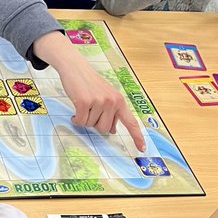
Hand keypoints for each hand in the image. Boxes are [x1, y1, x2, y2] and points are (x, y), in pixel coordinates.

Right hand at [33, 31, 144, 150]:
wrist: (76, 68)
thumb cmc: (90, 84)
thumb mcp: (106, 96)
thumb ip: (112, 113)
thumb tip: (112, 131)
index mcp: (120, 101)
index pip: (131, 122)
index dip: (137, 136)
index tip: (141, 148)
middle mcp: (112, 101)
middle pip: (105, 129)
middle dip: (95, 123)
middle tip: (91, 110)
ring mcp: (99, 102)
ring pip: (91, 125)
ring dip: (84, 118)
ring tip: (83, 104)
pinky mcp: (84, 102)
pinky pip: (80, 122)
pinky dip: (76, 118)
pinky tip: (75, 109)